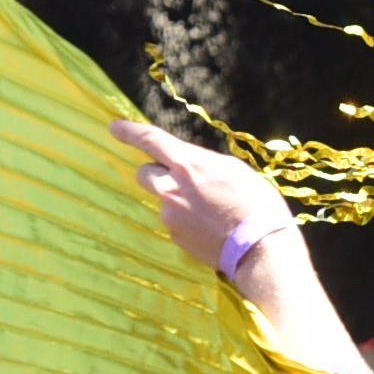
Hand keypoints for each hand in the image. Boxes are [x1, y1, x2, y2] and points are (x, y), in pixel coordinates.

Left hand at [111, 119, 295, 280]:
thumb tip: (194, 168)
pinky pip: (174, 222)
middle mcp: (171, 188)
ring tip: (209, 212)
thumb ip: (205, 164)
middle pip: (144, 173)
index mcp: (188, 164)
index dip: (130, 131)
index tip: (113, 126)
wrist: (260, 247)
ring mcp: (170, 215)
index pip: (151, 140)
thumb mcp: (234, 170)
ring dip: (178, 201)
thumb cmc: (256, 202)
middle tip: (179, 181)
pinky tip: (210, 228)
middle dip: (156, 173)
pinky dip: (187, 222)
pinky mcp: (175, 237)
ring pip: (163, 200)